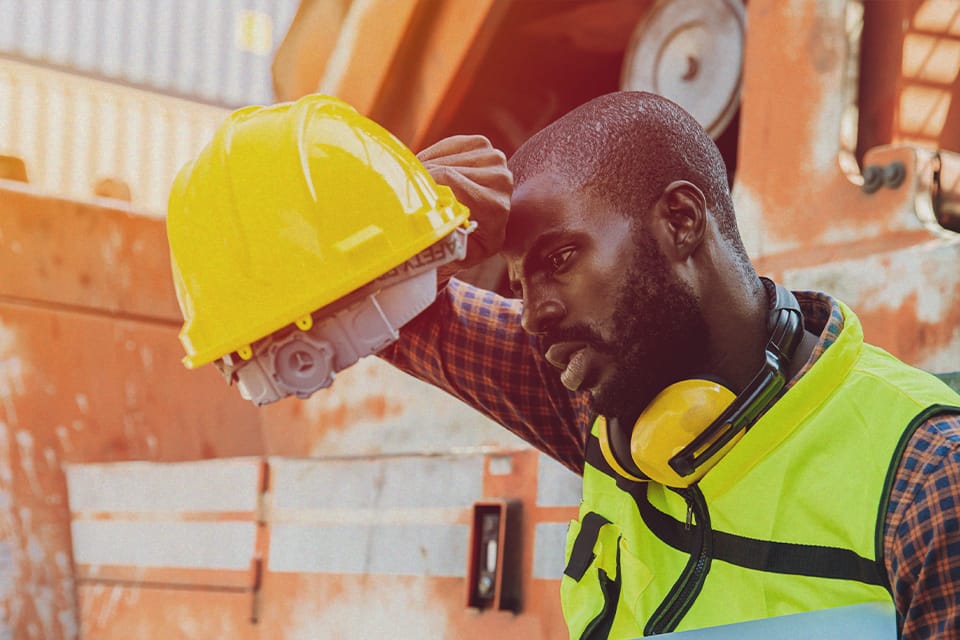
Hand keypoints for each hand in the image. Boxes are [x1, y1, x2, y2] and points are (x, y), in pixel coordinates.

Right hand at [417, 135, 512, 277]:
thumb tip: (428, 227)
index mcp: (495, 208)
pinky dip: (433, 158)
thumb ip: (446, 243)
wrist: (483, 230)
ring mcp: (494, 159)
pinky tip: (433, 174)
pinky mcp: (483, 145)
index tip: (406, 197)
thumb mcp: (456, 255)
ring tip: (424, 189)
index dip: (422, 184)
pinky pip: (446, 146)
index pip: (448, 179)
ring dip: (427, 170)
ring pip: (443, 158)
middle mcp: (501, 180)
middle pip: (444, 168)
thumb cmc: (464, 244)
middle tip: (409, 194)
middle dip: (423, 180)